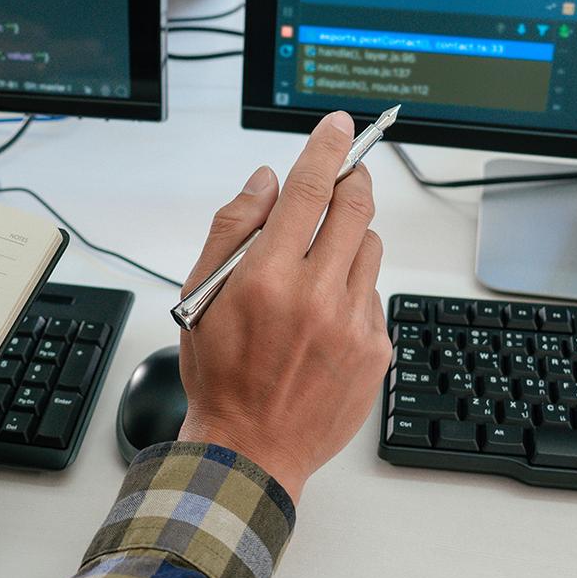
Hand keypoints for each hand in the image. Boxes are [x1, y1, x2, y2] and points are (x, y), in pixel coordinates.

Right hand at [177, 110, 392, 501]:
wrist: (250, 450)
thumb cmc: (220, 376)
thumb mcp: (200, 297)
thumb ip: (231, 229)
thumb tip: (265, 182)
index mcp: (268, 278)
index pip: (310, 189)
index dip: (328, 148)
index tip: (339, 127)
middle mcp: (317, 297)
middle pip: (356, 208)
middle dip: (353, 179)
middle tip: (345, 174)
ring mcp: (353, 325)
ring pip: (369, 249)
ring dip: (349, 241)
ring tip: (317, 270)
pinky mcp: (376, 350)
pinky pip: (374, 296)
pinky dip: (353, 292)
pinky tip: (324, 320)